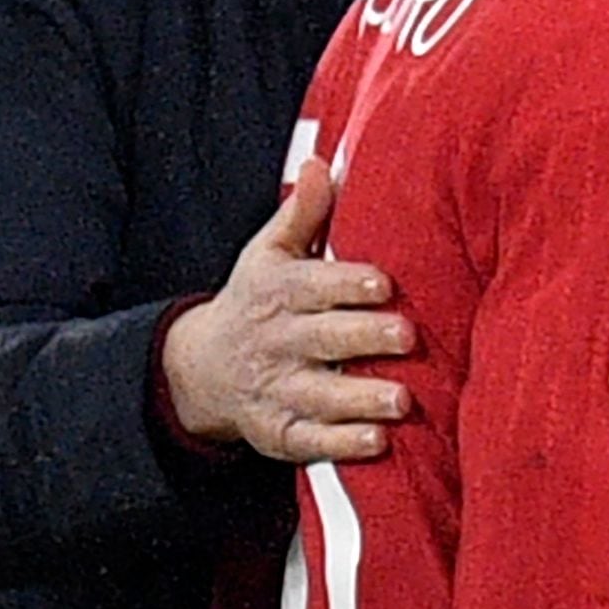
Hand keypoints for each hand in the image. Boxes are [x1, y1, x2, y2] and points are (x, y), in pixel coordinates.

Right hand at [160, 160, 412, 462]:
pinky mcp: (279, 431)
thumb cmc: (257, 301)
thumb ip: (300, 213)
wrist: (201, 368)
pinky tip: (377, 443)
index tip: (383, 284)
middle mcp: (276, 342)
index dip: (346, 285)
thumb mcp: (268, 253)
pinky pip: (310, 441)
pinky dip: (342, 444)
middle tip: (408, 336)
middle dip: (364, 338)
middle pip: (323, 340)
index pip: (313, 287)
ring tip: (403, 400)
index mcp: (278, 293)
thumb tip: (322, 163)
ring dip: (360, 399)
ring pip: (320, 395)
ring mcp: (276, 390)